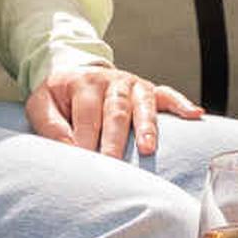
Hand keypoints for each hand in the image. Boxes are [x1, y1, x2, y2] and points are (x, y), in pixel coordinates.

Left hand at [26, 62, 202, 160]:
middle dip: (115, 139)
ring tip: (148, 149)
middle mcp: (112, 80)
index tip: (84, 164)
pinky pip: (168, 95)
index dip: (85, 140)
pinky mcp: (149, 89)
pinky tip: (195, 115)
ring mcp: (134, 84)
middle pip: (116, 111)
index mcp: (84, 83)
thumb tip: (68, 153)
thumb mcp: (41, 105)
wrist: (77, 73)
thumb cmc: (59, 97)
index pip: (86, 115)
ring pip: (143, 104)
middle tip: (112, 164)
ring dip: (147, 126)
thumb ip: (50, 127)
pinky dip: (182, 104)